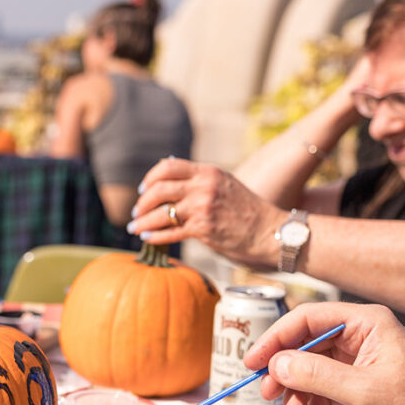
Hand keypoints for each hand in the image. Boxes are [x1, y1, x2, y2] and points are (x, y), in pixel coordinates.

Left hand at [129, 158, 284, 265]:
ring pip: (161, 213)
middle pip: (158, 190)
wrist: (269, 231)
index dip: (150, 178)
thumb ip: (199, 180)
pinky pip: (170, 232)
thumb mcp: (224, 183)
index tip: (143, 189)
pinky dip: (154, 236)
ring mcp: (202, 208)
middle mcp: (203, 187)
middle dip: (142, 202)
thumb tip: (167, 176)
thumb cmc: (246, 209)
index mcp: (207, 172)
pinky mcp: (203, 229)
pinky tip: (148, 238)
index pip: (167, 167)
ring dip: (143, 222)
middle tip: (137, 212)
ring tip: (135, 228)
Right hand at [244, 302, 404, 404]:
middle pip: (304, 348)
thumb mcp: (365, 391)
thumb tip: (277, 363)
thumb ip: (317, 374)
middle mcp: (359, 337)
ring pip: (310, 373)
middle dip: (286, 377)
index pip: (307, 319)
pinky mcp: (357, 383)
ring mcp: (357, 361)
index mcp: (366, 323)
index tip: (254, 360)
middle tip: (269, 395)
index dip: (276, 338)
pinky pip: (323, 391)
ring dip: (300, 401)